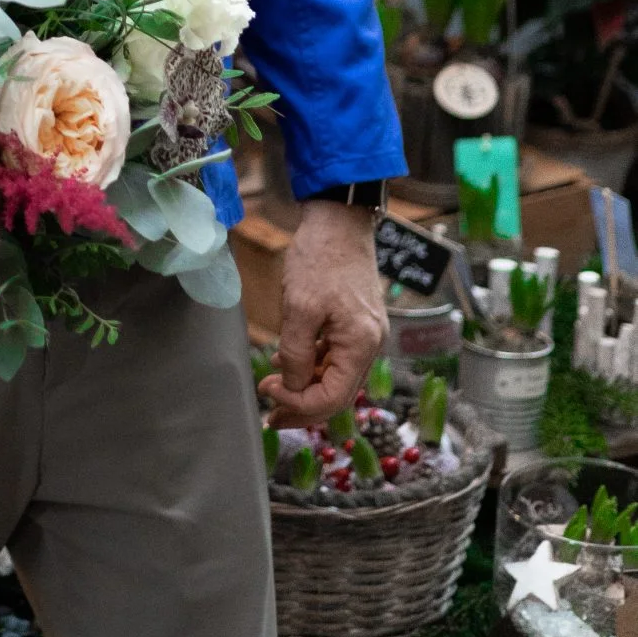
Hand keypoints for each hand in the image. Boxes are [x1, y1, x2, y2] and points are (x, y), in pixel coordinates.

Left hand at [259, 201, 384, 426]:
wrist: (339, 220)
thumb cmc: (320, 259)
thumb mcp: (300, 307)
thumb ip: (295, 353)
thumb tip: (289, 388)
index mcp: (361, 346)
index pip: (333, 397)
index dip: (300, 405)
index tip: (268, 395)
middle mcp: (369, 346)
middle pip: (337, 394)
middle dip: (302, 407)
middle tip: (270, 416)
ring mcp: (364, 334)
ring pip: (335, 377)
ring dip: (304, 388)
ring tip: (273, 392)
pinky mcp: (354, 323)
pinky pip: (333, 356)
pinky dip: (310, 365)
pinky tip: (285, 365)